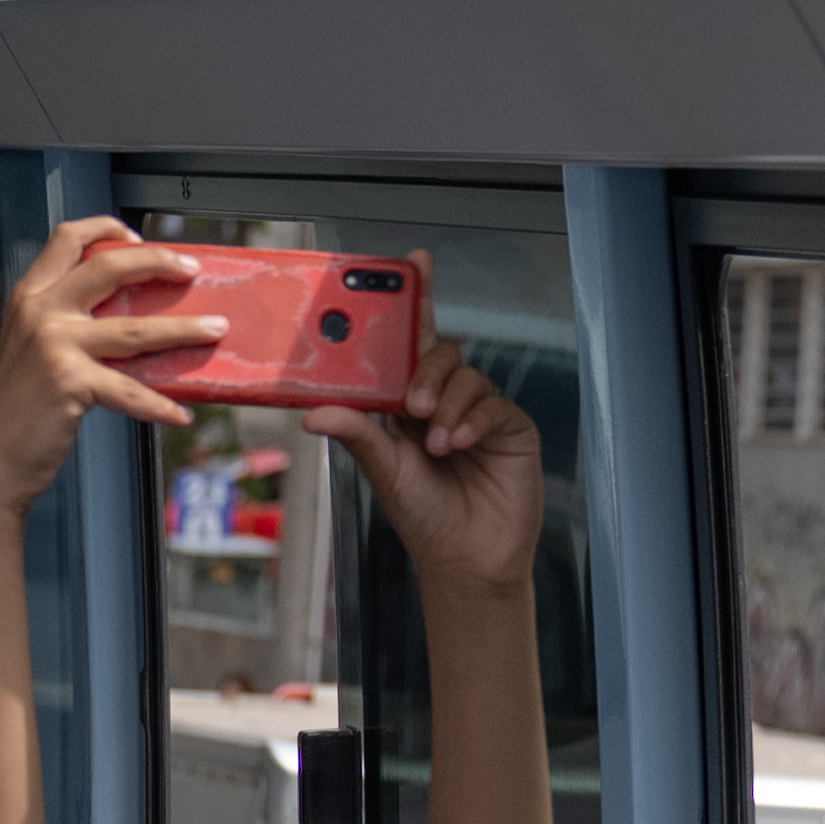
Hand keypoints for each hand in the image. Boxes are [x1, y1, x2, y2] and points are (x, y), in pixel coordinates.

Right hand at [0, 217, 223, 518]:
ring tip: (215, 329)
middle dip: (159, 262)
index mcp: (29, 297)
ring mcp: (54, 344)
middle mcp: (39, 312)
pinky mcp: (70, 381)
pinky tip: (180, 413)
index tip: (140, 238)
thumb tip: (138, 318)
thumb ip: (71, 324)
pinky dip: (160, 405)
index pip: (68, 239)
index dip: (107, 229)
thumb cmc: (20, 409)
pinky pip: (131, 391)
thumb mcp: (33, 350)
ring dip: (184, 329)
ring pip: (136, 328)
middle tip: (192, 271)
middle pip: (109, 267)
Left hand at [307, 294, 543, 601]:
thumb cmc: (424, 517)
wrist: (468, 560)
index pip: (410, 342)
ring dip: (448, 406)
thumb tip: (313, 412)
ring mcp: (479, 412)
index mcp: (407, 404)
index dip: (416, 300)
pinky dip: (474, 419)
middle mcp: (444, 400)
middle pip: (438, 353)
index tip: (414, 263)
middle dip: (424, 370)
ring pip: (466, 376)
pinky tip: (462, 442)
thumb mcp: (383, 472)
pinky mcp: (511, 428)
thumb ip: (357, 435)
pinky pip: (494, 403)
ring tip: (439, 446)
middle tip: (412, 407)